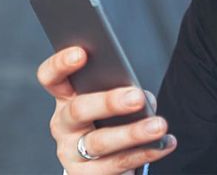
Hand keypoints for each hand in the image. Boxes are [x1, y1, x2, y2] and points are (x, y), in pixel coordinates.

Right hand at [37, 46, 176, 173]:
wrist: (102, 166)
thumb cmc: (109, 121)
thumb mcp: (109, 103)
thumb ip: (121, 91)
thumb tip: (141, 96)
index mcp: (65, 98)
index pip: (51, 77)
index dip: (61, 64)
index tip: (82, 53)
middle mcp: (62, 125)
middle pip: (78, 109)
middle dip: (108, 102)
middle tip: (136, 97)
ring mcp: (71, 153)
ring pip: (100, 142)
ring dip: (133, 134)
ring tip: (159, 125)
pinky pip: (117, 165)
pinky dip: (146, 153)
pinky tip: (165, 143)